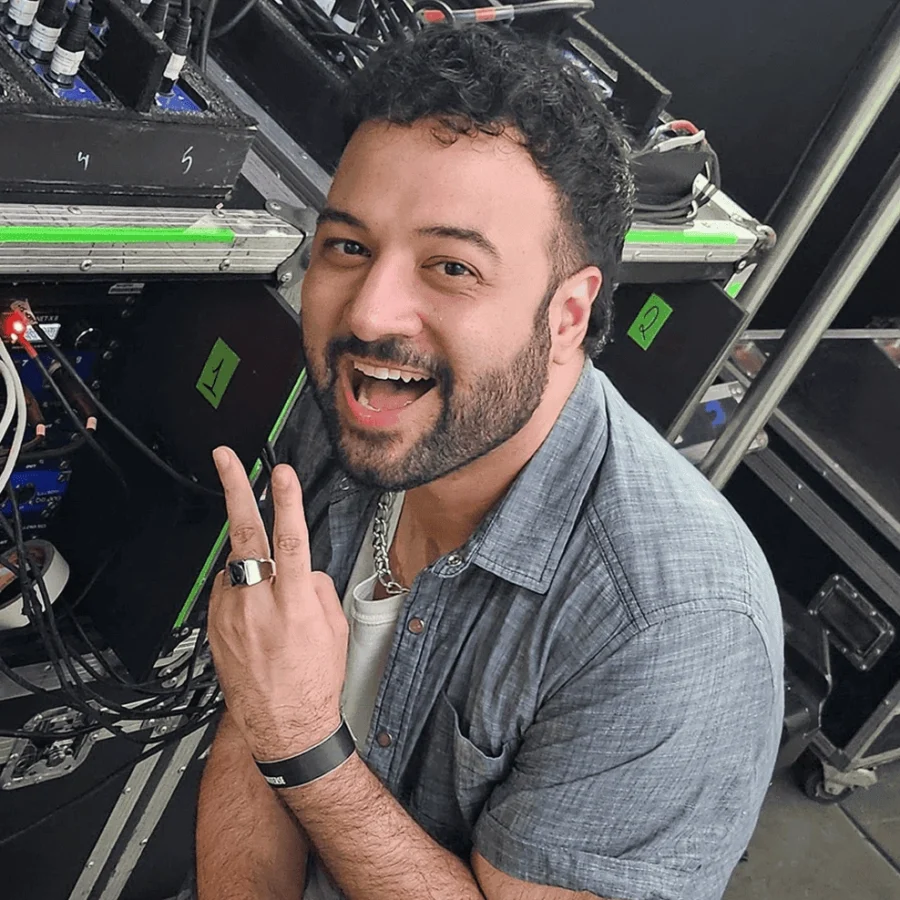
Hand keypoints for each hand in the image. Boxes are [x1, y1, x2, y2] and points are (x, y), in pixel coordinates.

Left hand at [207, 446, 348, 761]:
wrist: (282, 724)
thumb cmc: (313, 682)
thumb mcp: (333, 629)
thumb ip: (317, 588)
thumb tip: (301, 569)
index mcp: (295, 603)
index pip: (289, 540)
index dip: (285, 502)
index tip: (280, 473)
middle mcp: (258, 605)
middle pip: (245, 535)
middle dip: (235, 490)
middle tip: (224, 458)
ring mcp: (231, 615)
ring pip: (237, 564)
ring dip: (251, 561)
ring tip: (269, 596)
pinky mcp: (214, 626)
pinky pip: (227, 589)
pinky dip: (241, 587)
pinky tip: (256, 612)